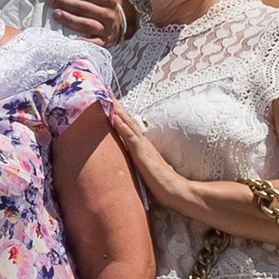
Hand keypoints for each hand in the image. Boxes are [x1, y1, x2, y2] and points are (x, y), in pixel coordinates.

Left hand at [49, 0, 125, 44]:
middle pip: (84, 7)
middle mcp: (109, 14)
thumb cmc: (102, 2)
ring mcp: (107, 29)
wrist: (115, 25)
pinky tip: (70, 38)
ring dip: (69, 19)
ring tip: (55, 13)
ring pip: (86, 24)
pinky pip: (93, 42)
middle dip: (65, 2)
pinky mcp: (104, 42)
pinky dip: (83, 40)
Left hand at [103, 100, 207, 222]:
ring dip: (116, 108)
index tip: (108, 99)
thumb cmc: (161, 184)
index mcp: (142, 146)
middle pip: (127, 118)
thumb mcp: (145, 170)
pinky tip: (113, 115)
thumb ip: (139, 164)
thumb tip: (130, 165)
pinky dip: (121, 124)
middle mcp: (142, 142)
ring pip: (127, 122)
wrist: (175, 191)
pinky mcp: (142, 153)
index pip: (128, 125)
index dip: (118, 112)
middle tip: (103, 87)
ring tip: (105, 94)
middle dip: (115, 103)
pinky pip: (129, 136)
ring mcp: (142, 146)